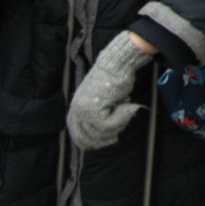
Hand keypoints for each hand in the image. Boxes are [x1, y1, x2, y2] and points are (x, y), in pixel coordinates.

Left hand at [66, 33, 154, 149]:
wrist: (118, 63)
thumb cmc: (113, 77)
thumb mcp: (100, 97)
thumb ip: (96, 112)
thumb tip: (102, 133)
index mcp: (76, 105)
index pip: (75, 131)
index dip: (87, 141)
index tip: (102, 142)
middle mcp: (76, 108)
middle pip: (86, 137)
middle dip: (102, 139)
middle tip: (116, 135)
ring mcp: (84, 109)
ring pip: (99, 132)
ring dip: (116, 126)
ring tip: (126, 113)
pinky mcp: (95, 109)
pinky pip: (108, 125)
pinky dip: (121, 119)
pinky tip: (128, 107)